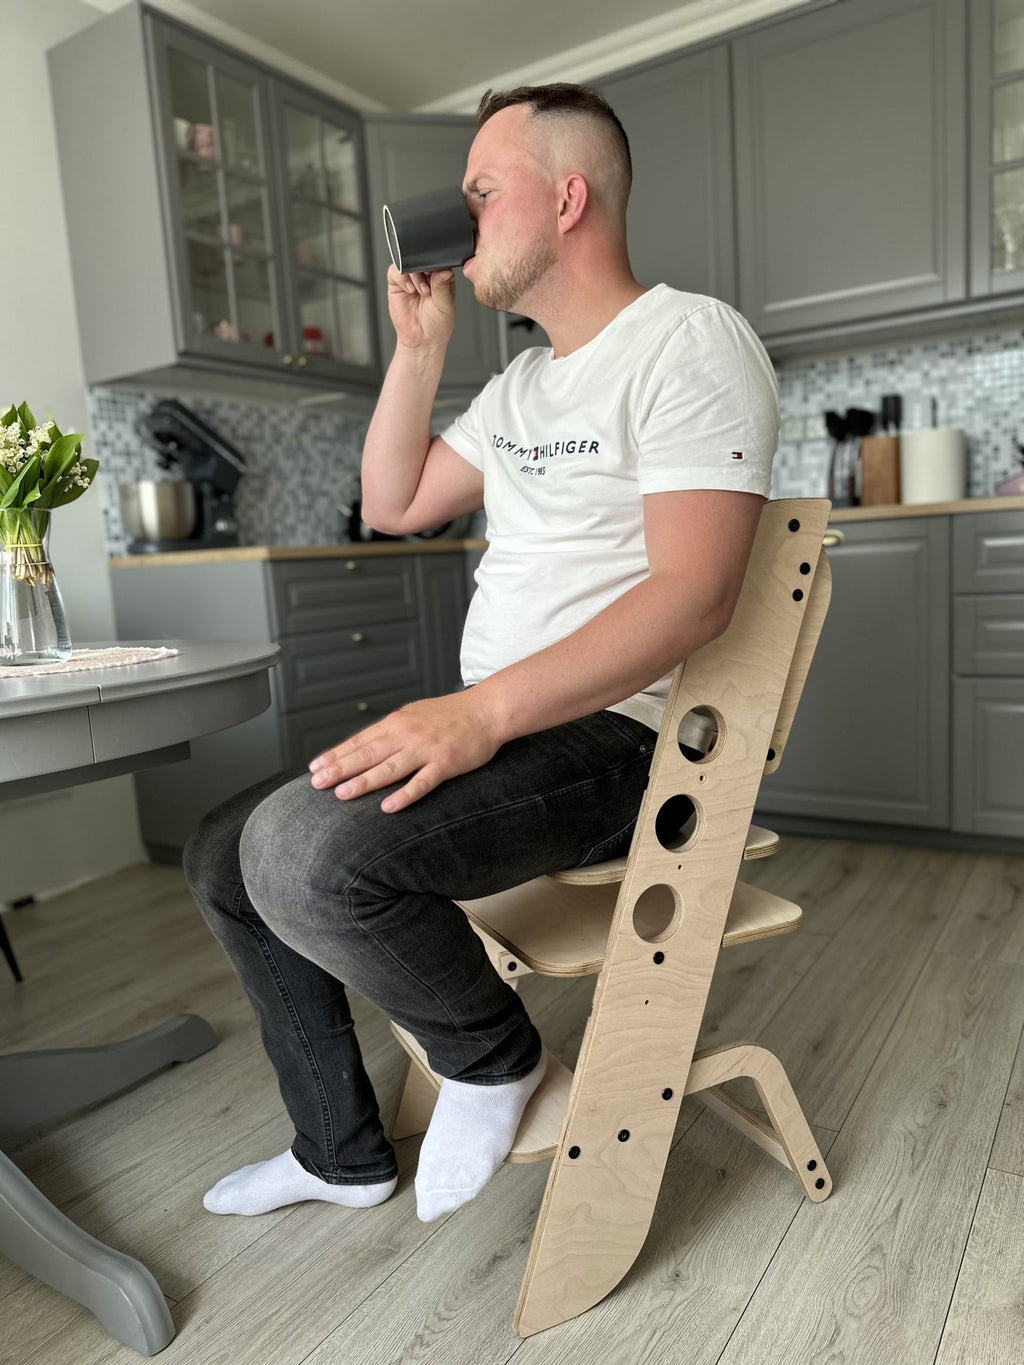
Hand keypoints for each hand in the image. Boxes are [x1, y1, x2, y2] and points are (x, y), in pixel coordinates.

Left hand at [308, 690, 503, 811]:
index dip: (336, 755)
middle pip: (367, 754)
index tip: (315, 768)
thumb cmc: (452, 714)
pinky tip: (388, 807)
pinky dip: (405, 794)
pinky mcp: (446, 763)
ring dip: (364, 781)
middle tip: (316, 783)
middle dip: (339, 769)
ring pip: (389, 768)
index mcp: (397, 722)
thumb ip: (393, 729)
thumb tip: (367, 744)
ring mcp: (426, 749)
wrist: (488, 710)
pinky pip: (422, 782)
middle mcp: (407, 734)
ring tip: (342, 794)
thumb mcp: (415, 713)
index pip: (359, 741)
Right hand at [386, 264, 455, 351]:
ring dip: (414, 275)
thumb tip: (443, 269)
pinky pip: (395, 271)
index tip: (437, 274)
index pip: (438, 259)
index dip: (436, 262)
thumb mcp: (445, 304)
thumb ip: (442, 285)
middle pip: (421, 257)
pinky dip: (402, 278)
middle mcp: (425, 275)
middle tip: (429, 285)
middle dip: (424, 268)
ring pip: (408, 262)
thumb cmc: (437, 324)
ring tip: (422, 292)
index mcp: (441, 277)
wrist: (421, 340)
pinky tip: (410, 290)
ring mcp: (410, 279)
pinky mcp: (397, 285)